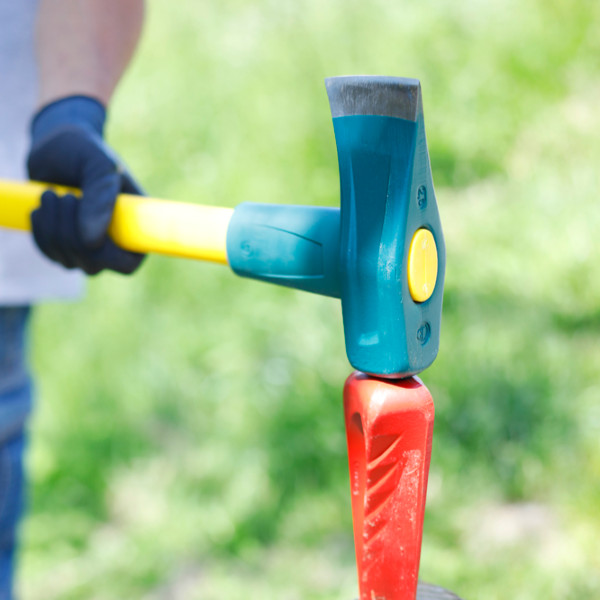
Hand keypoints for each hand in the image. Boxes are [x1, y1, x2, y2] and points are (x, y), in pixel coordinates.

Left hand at [27, 96, 144, 274]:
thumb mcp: (99, 165)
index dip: (110, 256)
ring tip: (53, 194)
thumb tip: (92, 241)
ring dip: (54, 226)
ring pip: (68, 259)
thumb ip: (100, 197)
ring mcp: (87, 249)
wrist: (58, 147)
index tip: (93, 230)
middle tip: (67, 196)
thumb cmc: (86, 152)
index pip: (128, 263)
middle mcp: (113, 244)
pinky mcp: (62, 247)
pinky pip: (49, 252)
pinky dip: (41, 229)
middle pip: (94, 264)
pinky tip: (43, 207)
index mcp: (134, 227)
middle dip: (73, 233)